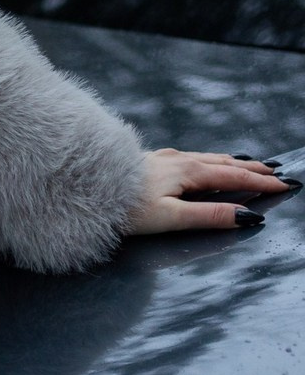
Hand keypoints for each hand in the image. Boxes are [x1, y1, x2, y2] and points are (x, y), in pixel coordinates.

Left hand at [125, 148, 296, 234]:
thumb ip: (209, 216)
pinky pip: (192, 157)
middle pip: (223, 164)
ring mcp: (165, 158)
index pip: (233, 178)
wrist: (89, 186)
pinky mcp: (152, 160)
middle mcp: (179, 160)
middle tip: (276, 172)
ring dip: (232, 162)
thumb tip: (247, 216)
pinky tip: (204, 161)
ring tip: (249, 164)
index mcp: (188, 172)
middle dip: (251, 169)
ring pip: (207, 158)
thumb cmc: (127, 207)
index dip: (260, 183)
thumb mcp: (172, 217)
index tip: (285, 185)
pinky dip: (210, 159)